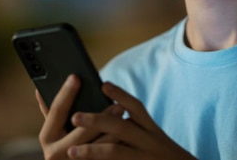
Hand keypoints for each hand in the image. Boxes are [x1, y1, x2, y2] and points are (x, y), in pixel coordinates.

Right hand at [36, 75, 124, 159]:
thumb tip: (40, 88)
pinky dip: (116, 146)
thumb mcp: (54, 132)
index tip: (76, 77)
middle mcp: (54, 153)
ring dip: (113, 132)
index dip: (66, 93)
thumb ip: (51, 113)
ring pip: (97, 148)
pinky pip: (104, 159)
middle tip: (117, 103)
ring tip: (124, 117)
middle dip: (100, 117)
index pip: (57, 110)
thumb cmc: (62, 148)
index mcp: (46, 138)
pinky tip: (127, 135)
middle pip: (81, 132)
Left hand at [67, 81, 196, 159]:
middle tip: (75, 116)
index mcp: (153, 131)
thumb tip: (107, 118)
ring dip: (91, 151)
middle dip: (96, 121)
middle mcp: (152, 143)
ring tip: (72, 151)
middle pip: (121, 128)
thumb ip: (136, 130)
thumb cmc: (164, 159)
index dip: (120, 95)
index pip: (137, 108)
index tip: (104, 85)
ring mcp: (147, 159)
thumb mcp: (156, 141)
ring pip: (116, 152)